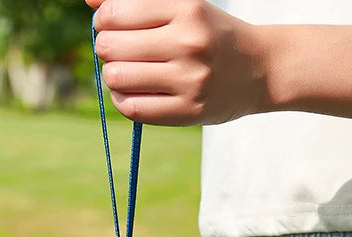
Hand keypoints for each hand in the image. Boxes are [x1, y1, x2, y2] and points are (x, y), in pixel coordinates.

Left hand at [87, 0, 266, 125]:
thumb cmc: (213, 36)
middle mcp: (189, 42)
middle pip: (111, 46)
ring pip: (117, 78)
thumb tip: (90, 0)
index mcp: (187, 8)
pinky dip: (122, 100)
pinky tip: (130, 93)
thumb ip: (139, 1)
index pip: (115, 12)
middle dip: (105, 49)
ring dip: (112, 76)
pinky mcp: (190, 111)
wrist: (261, 70)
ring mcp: (190, 80)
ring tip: (125, 72)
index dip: (103, 21)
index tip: (111, 26)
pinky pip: (133, 108)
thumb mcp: (184, 6)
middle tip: (117, 52)